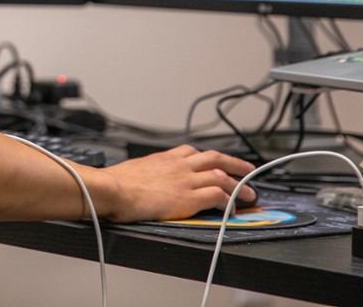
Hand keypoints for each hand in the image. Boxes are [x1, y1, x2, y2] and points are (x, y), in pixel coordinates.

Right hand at [92, 145, 255, 222]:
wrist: (113, 189)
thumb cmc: (116, 184)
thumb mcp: (133, 170)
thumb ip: (145, 173)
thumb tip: (140, 181)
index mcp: (164, 158)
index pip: (193, 152)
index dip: (209, 158)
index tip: (216, 162)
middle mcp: (179, 165)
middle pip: (215, 159)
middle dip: (235, 164)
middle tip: (248, 170)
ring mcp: (186, 180)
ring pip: (222, 177)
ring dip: (239, 186)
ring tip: (249, 194)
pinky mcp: (189, 198)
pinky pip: (218, 197)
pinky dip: (229, 203)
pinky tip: (233, 210)